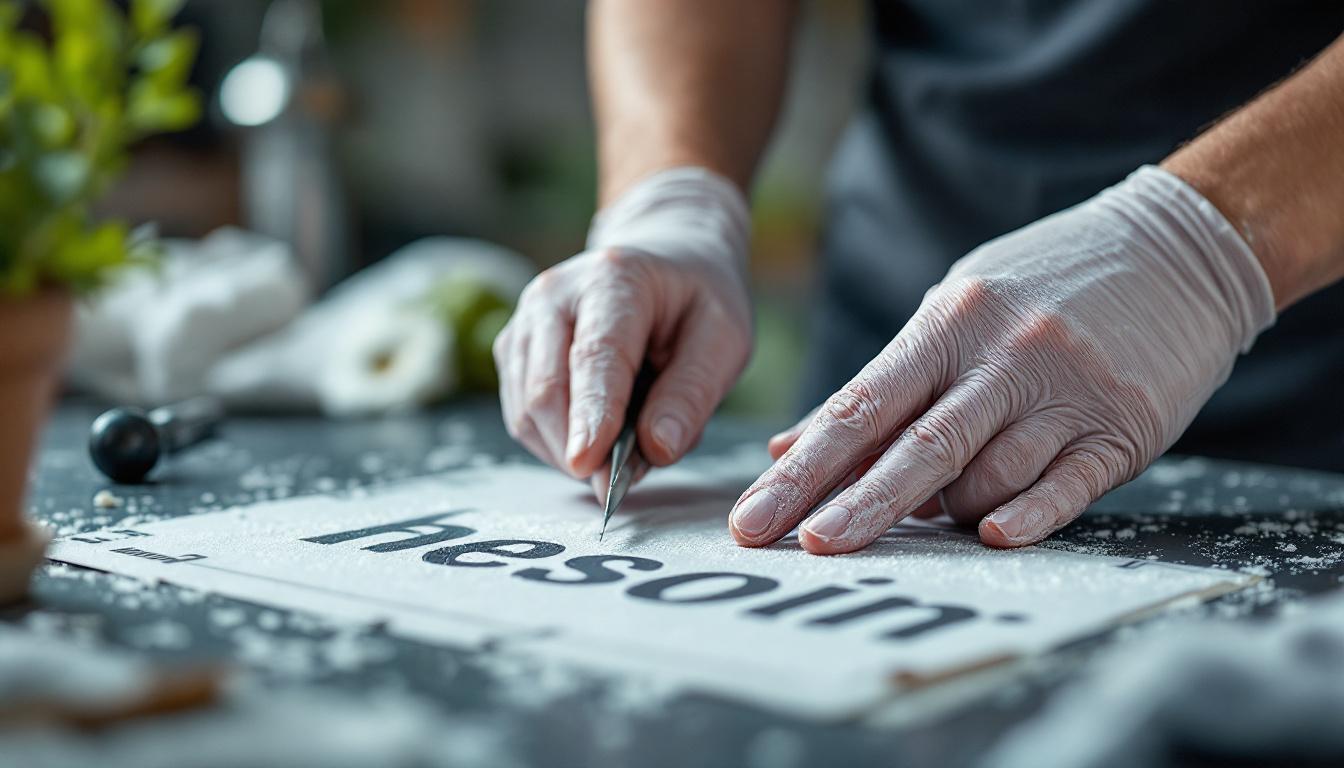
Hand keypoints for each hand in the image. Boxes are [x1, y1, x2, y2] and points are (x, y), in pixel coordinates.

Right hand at [495, 168, 752, 498]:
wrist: (662, 264)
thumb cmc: (695, 302)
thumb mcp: (724, 339)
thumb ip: (692, 395)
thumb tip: (655, 450)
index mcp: (613, 279)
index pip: (594, 356)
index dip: (591, 414)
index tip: (589, 465)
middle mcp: (553, 295)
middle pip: (546, 390)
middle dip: (578, 449)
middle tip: (620, 483)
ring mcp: (525, 323)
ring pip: (527, 411)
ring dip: (569, 450)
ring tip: (621, 444)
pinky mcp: (513, 351)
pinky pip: (523, 416)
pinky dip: (557, 443)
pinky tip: (596, 433)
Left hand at [732, 166, 1274, 551]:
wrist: (1176, 250)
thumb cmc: (1043, 285)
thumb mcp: (954, 312)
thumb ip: (881, 385)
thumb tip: (792, 448)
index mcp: (948, 324)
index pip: (861, 407)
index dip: (806, 469)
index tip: (756, 515)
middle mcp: (1003, 357)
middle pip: (916, 448)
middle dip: (852, 506)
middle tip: (802, 550)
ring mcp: (1066, 391)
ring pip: (987, 477)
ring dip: (946, 512)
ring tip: (936, 513)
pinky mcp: (1123, 426)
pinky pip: (1066, 485)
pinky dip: (1026, 515)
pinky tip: (992, 535)